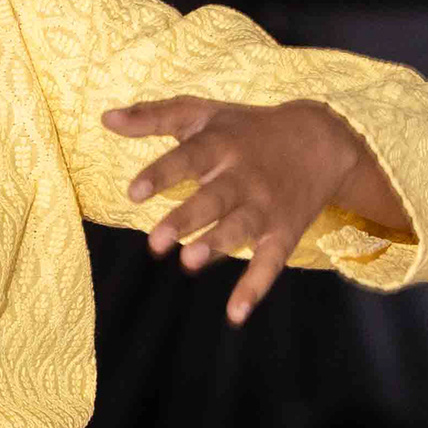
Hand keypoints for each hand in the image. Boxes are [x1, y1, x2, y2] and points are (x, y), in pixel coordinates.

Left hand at [102, 98, 405, 325]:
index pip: (189, 158)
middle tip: (155, 241)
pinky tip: (235, 313)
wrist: (321, 141)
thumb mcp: (203, 114)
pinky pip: (270, 263)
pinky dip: (255, 287)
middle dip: (186, 219)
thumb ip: (154, 116)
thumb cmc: (248, 129)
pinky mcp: (283, 233)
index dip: (162, 174)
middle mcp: (243, 177)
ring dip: (217, 245)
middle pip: (213, 198)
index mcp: (221, 146)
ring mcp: (264, 207)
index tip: (134, 193)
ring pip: (239, 228)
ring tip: (190, 261)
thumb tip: (106, 117)